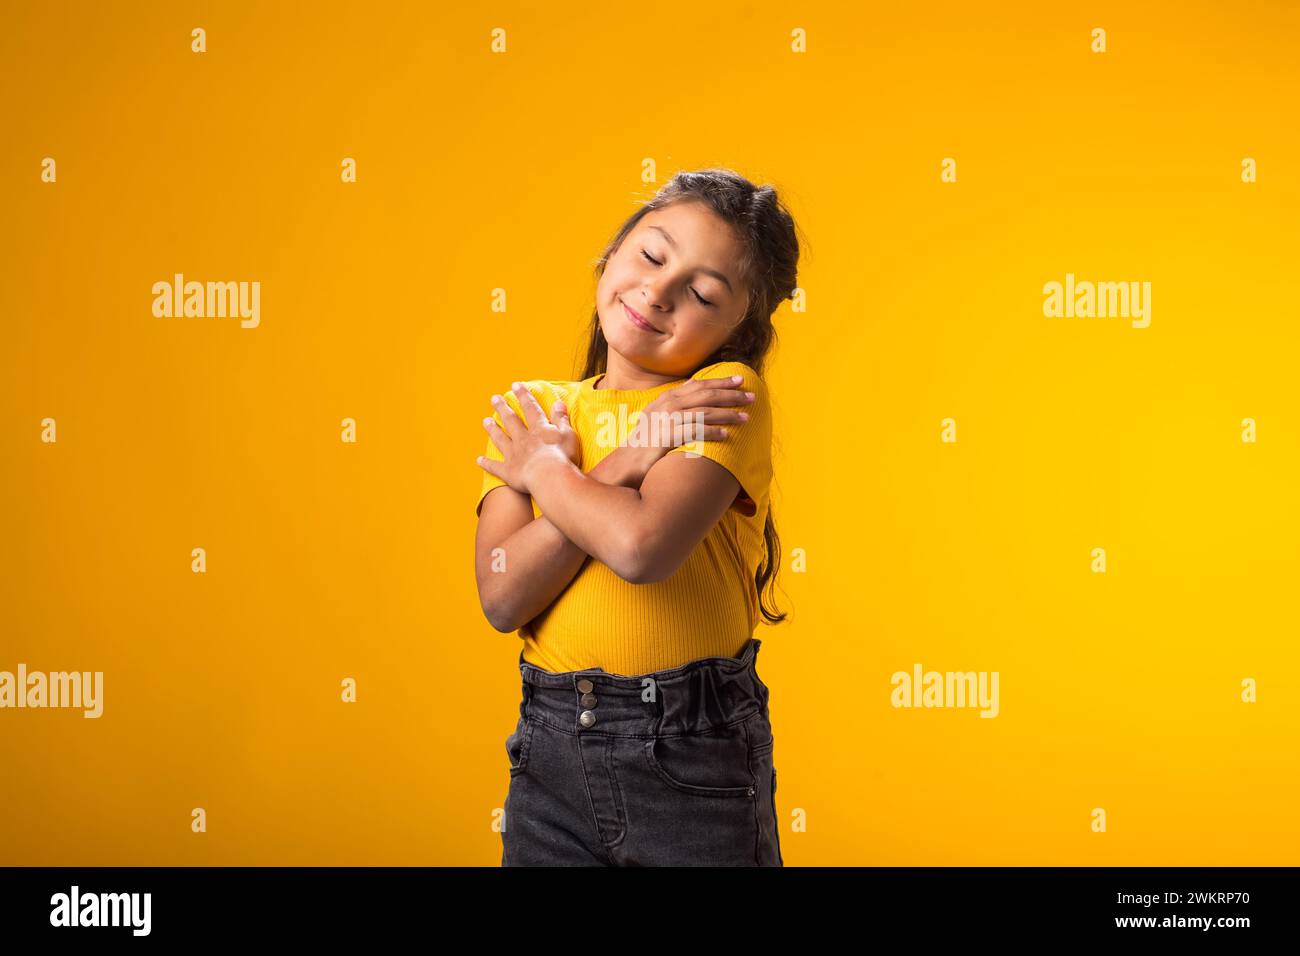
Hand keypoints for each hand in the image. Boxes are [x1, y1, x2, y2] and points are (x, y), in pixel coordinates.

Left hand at [477, 382, 580, 494]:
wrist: (549, 477)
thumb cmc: (562, 457)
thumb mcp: (568, 434)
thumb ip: (561, 419)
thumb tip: (558, 403)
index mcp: (539, 429)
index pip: (530, 408)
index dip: (523, 396)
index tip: (515, 386)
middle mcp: (523, 439)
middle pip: (511, 420)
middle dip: (503, 408)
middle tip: (494, 399)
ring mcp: (514, 454)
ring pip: (500, 439)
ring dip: (492, 429)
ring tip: (486, 421)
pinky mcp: (508, 471)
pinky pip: (495, 466)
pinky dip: (486, 463)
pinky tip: (479, 460)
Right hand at [618, 373, 755, 480]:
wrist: (625, 462)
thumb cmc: (646, 441)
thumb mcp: (658, 414)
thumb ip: (676, 400)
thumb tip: (695, 384)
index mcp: (666, 397)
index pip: (699, 385)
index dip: (721, 381)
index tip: (741, 380)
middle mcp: (666, 405)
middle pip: (705, 395)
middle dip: (731, 395)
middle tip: (751, 396)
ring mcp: (665, 420)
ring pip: (704, 412)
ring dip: (727, 414)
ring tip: (746, 417)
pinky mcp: (666, 437)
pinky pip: (694, 431)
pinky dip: (712, 432)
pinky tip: (726, 435)